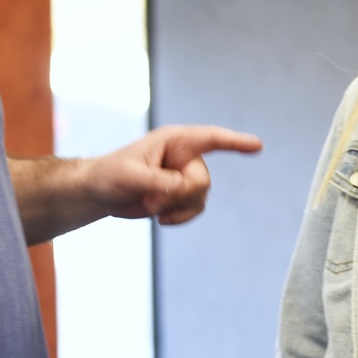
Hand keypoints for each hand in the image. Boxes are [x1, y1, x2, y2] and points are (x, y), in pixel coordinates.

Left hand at [84, 125, 261, 225]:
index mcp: (175, 141)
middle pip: (203, 181)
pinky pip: (195, 210)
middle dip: (179, 196)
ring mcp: (184, 177)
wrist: (100, 192)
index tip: (258, 146)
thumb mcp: (130, 176)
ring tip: (149, 205)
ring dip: (176, 208)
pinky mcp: (181, 196)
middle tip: (149, 200)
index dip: (235, 142)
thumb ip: (158, 181)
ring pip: (200, 198)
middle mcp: (184, 157)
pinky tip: (160, 219)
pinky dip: (179, 217)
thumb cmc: (110, 174)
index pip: (211, 138)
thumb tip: (182, 189)